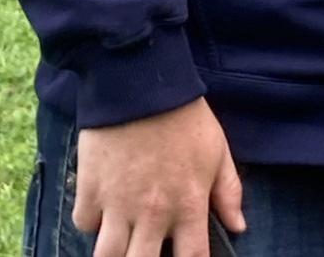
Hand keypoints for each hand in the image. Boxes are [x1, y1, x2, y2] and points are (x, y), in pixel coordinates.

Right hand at [73, 97, 245, 256]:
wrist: (141, 83)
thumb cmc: (185, 116)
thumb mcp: (217, 149)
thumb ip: (228, 191)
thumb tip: (238, 227)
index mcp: (188, 204)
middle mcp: (153, 213)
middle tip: (147, 247)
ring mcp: (118, 205)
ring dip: (115, 252)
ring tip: (123, 240)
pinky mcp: (89, 190)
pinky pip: (85, 225)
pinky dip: (92, 222)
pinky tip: (103, 210)